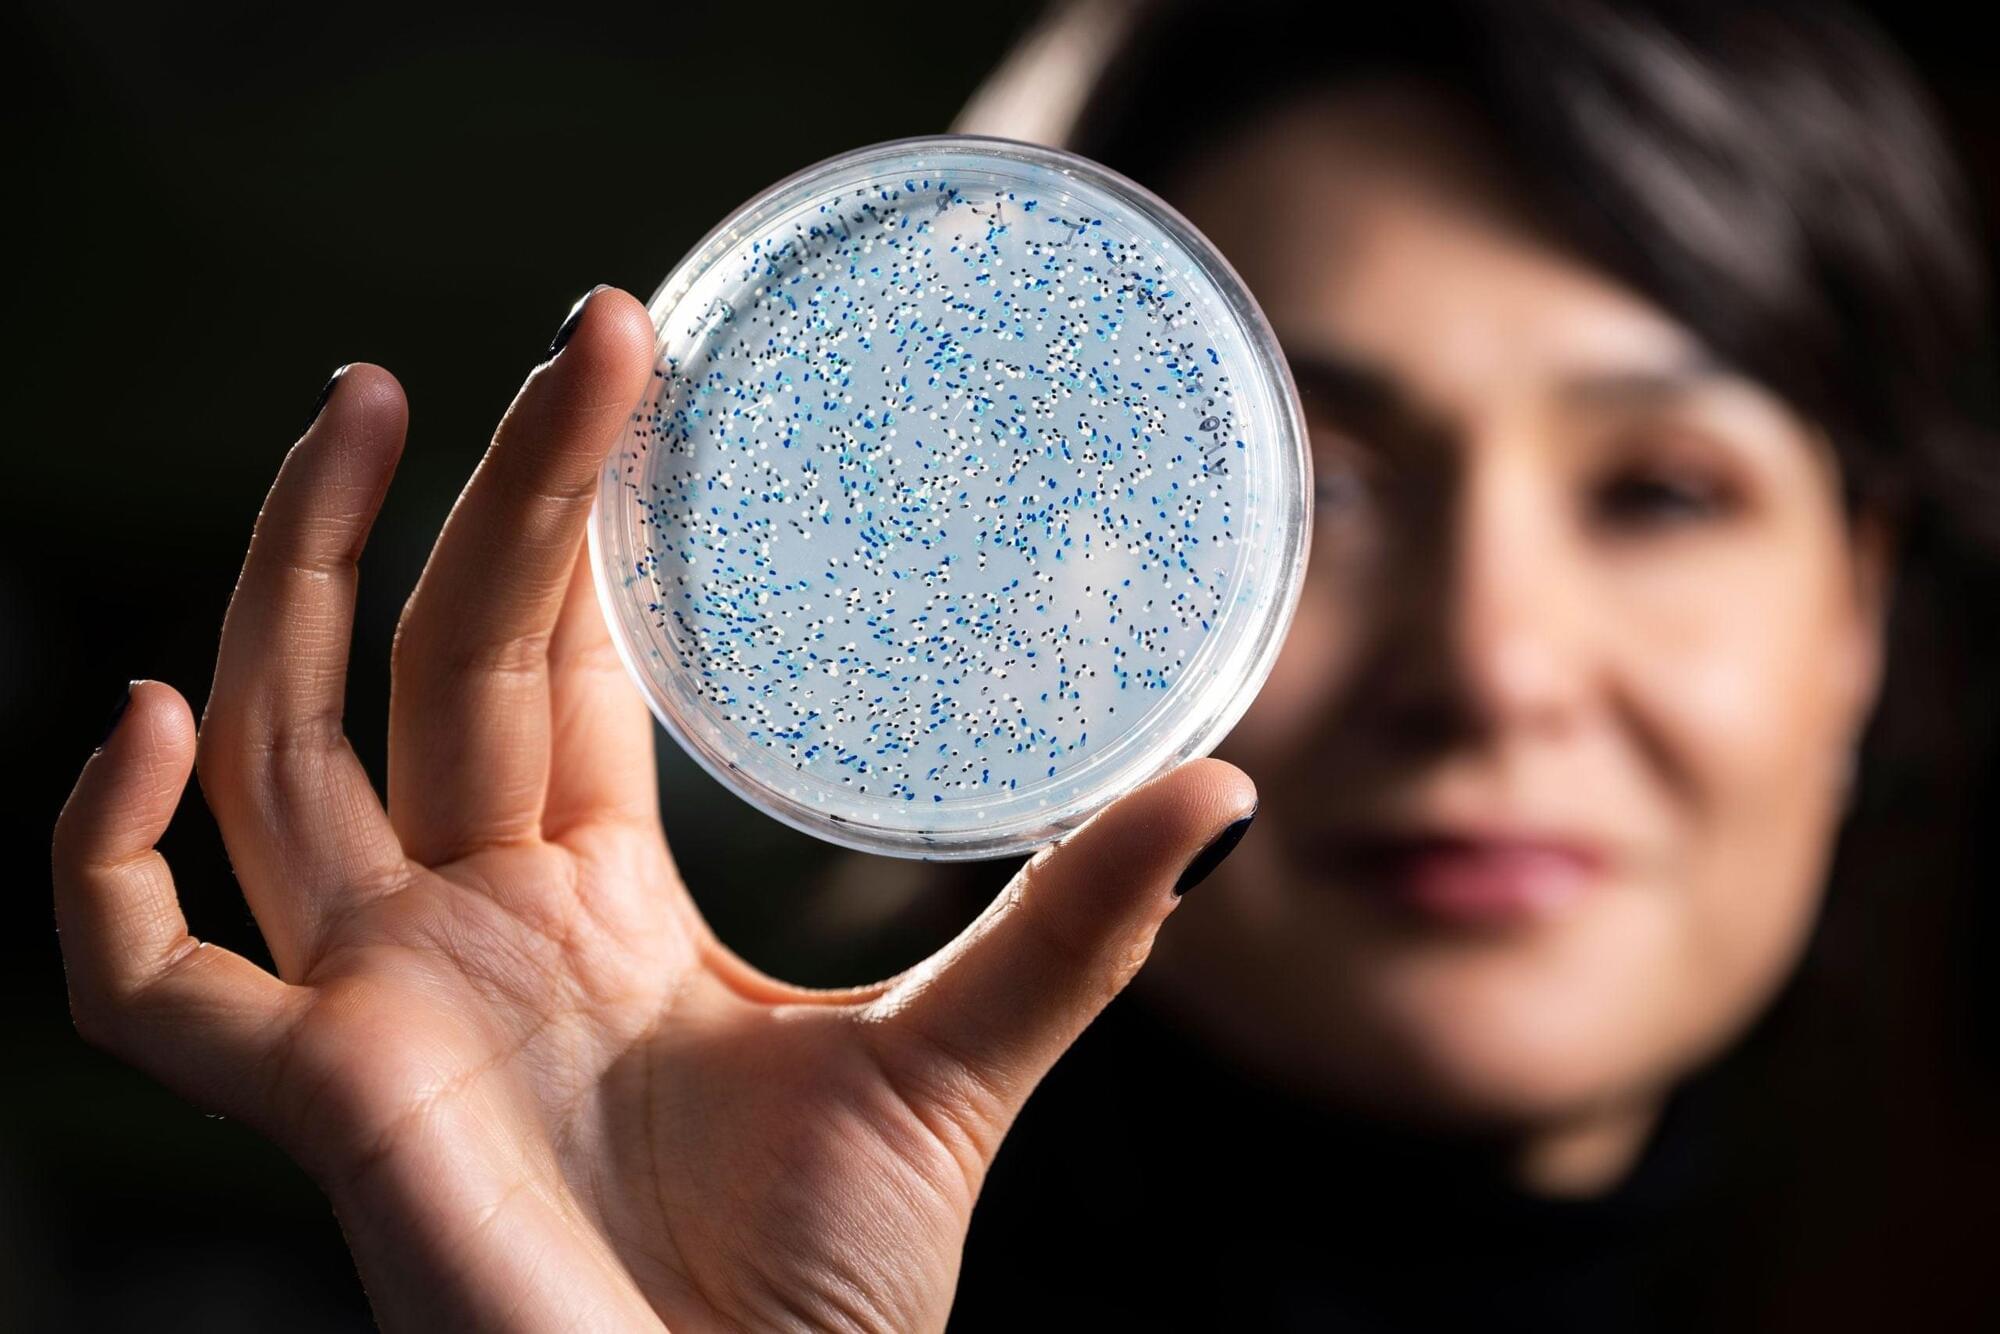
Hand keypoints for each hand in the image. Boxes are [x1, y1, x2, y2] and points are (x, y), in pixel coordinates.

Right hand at [50, 287, 1257, 1333]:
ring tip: (364, 406)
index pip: (563, 670)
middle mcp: (472, 923)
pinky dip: (102, 863)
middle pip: (448, 658)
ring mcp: (383, 999)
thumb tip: (1228, 788)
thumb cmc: (822, 1293)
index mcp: (596, 899)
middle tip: (577, 333)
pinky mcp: (318, 1101)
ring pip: (287, 750)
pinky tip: (140, 720)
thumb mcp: (956, 1064)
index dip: (582, 529)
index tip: (630, 383)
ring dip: (294, 573)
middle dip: (503, 492)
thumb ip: (1074, 924)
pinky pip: (145, 982)